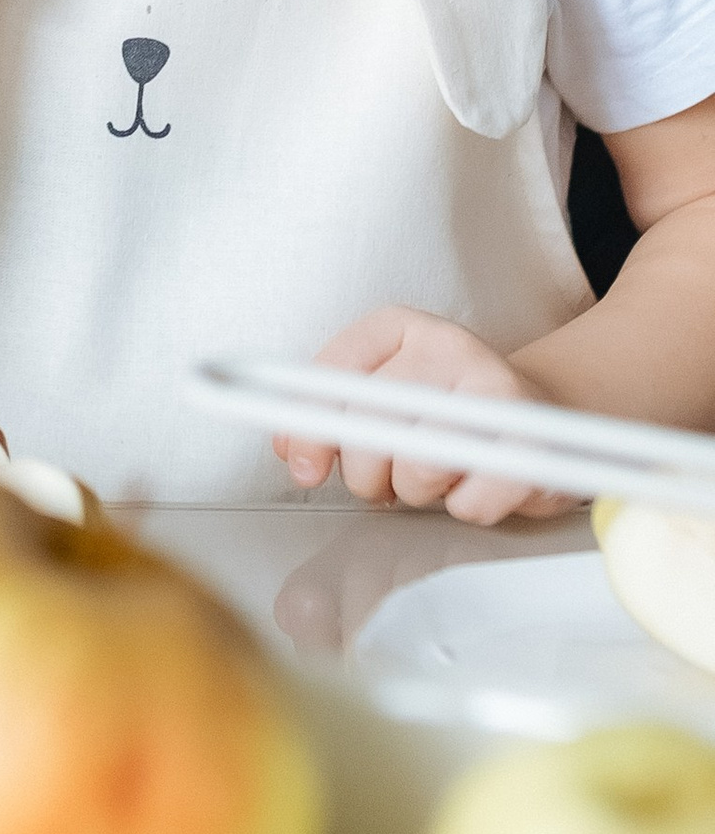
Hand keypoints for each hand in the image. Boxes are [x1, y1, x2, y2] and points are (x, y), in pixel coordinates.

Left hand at [274, 305, 576, 526]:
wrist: (541, 412)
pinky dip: (464, 507)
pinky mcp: (535, 444)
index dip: (309, 426)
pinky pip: (469, 503)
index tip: (299, 461)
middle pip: (371, 426)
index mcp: (402, 326)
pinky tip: (475, 484)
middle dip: (365, 472)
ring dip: (417, 491)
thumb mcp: (385, 389)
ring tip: (435, 473)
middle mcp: (450, 346)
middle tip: (382, 478)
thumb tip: (290, 448)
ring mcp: (498, 391)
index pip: (336, 374)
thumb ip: (332, 412)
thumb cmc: (448, 408)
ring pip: (417, 468)